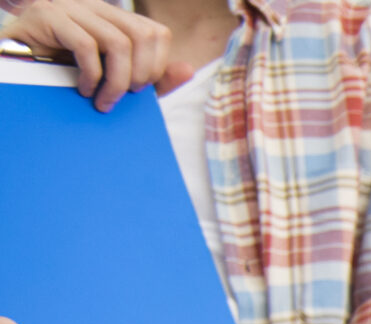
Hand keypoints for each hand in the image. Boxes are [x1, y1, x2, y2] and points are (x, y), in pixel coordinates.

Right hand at [2, 0, 177, 110]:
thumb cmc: (63, 72)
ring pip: (118, 42)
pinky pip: (85, 45)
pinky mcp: (47, 17)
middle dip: (141, 74)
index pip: (156, 32)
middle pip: (142, 36)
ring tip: (104, 101)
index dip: (157, 65)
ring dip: (117, 81)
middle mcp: (93, 6)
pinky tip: (85, 89)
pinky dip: (93, 74)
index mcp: (111, 16)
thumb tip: (187, 68)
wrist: (14, 68)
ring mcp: (69, 7)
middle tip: (125, 97)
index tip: (141, 90)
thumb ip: (151, 77)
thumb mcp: (112, 77)